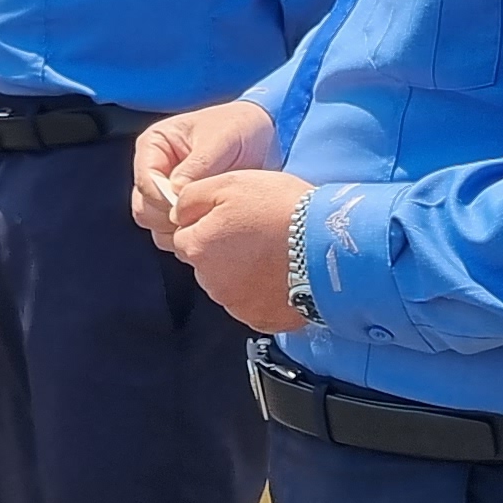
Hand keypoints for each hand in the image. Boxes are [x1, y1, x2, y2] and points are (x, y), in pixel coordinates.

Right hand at [131, 99, 280, 238]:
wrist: (261, 138)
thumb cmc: (237, 128)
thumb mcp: (221, 139)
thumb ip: (199, 164)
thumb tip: (176, 191)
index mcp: (154, 145)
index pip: (145, 181)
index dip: (164, 199)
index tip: (190, 206)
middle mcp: (154, 171)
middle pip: (144, 209)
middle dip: (170, 218)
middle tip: (201, 218)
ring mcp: (165, 193)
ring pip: (155, 225)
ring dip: (178, 231)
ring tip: (209, 224)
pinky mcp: (180, 209)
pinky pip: (173, 233)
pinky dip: (189, 236)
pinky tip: (212, 229)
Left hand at [163, 164, 312, 331]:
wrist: (327, 245)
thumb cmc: (281, 209)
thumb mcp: (230, 183)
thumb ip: (192, 198)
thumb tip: (176, 212)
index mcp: (198, 247)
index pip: (186, 237)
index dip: (209, 223)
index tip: (235, 217)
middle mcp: (210, 281)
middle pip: (206, 263)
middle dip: (224, 250)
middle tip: (258, 232)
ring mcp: (235, 304)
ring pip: (228, 284)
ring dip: (243, 271)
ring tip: (274, 252)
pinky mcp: (260, 319)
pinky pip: (252, 304)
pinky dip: (262, 292)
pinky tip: (281, 274)